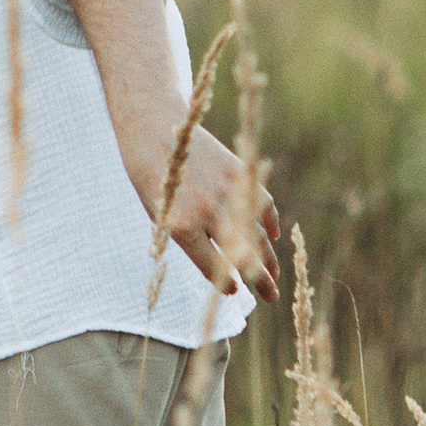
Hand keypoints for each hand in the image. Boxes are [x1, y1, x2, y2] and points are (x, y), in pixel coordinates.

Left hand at [143, 122, 281, 304]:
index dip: (226, 283)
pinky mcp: (239, 172)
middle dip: (260, 280)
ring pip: (258, 233)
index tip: (235, 290)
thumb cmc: (151, 178)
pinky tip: (272, 237)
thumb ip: (187, 239)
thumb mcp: (159, 215)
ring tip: (274, 274)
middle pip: (243, 256)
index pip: (214, 267)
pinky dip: (270, 222)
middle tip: (270, 297)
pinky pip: (263, 203)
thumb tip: (218, 265)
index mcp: (183, 228)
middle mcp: (208, 212)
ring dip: (269, 257)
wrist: (155, 129)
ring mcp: (227, 191)